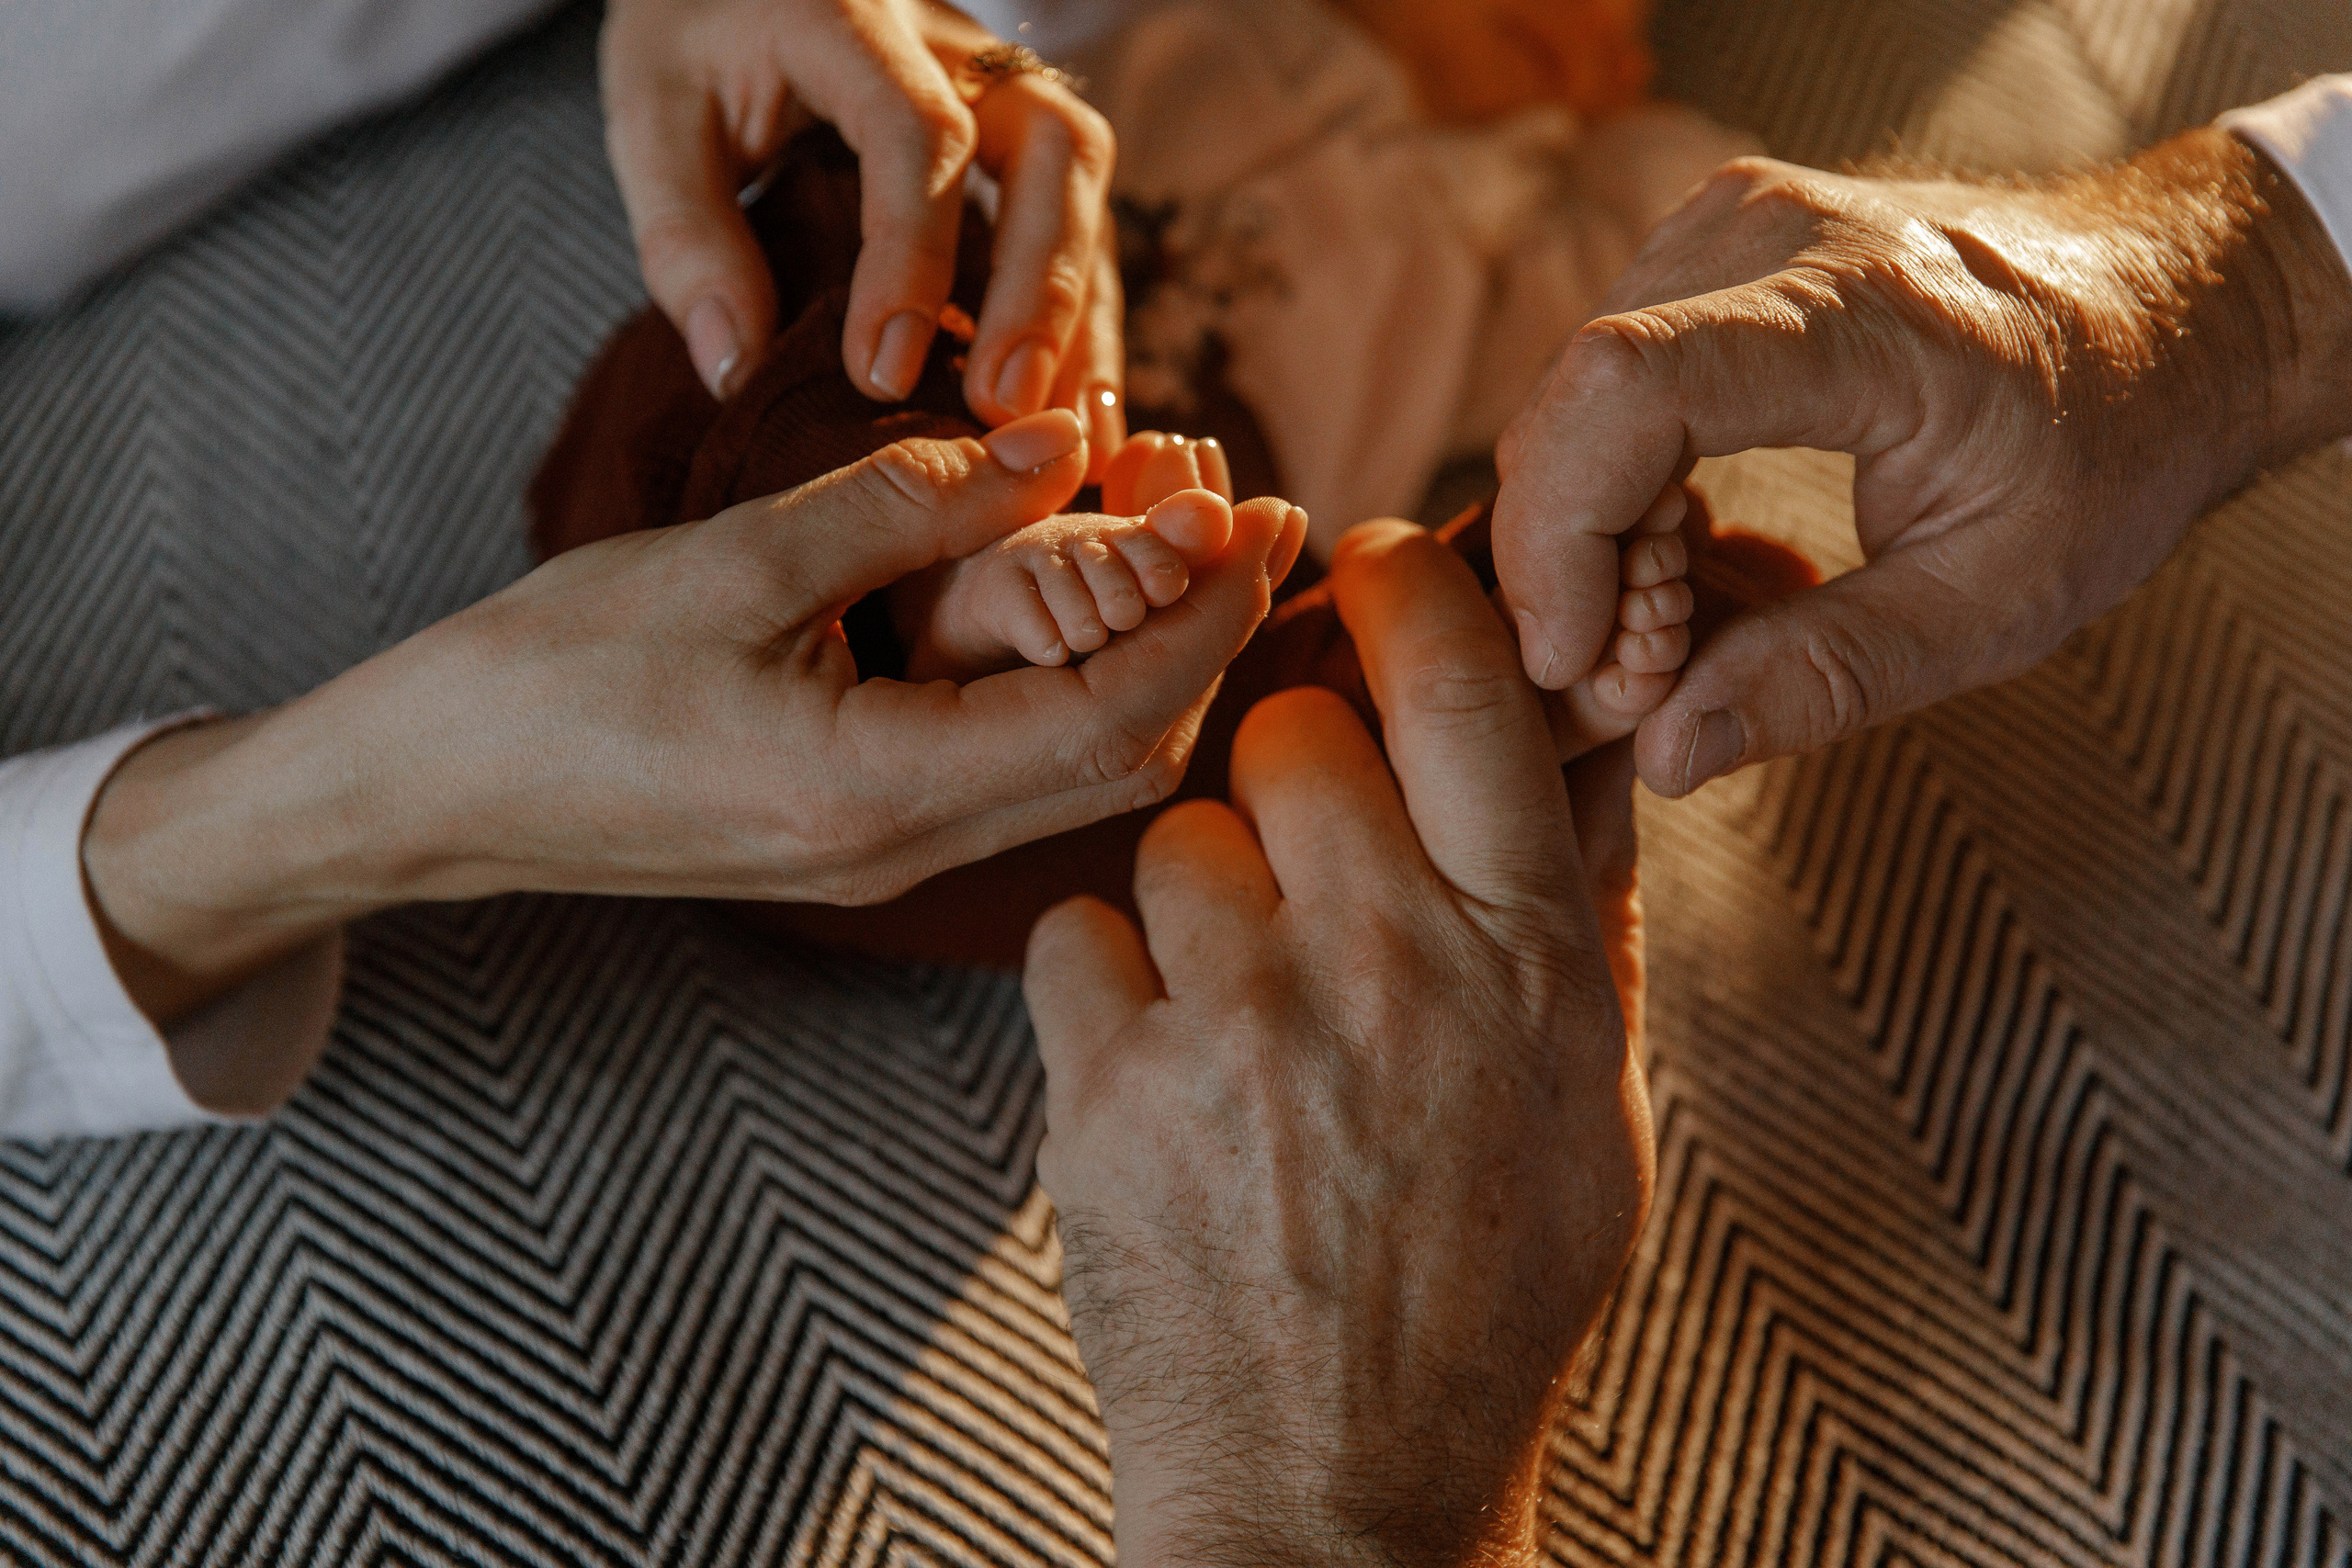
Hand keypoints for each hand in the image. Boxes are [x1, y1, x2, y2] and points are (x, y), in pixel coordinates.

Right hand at [82, 411, 1306, 1091]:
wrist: (432, 795)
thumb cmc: (549, 680)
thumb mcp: (732, 565)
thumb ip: (905, 507)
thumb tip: (1056, 447)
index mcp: (881, 793)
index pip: (1115, 713)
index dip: (1203, 612)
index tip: (1257, 517)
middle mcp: (905, 849)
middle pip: (1125, 761)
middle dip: (1200, 639)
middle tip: (1240, 519)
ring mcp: (884, 858)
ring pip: (1075, 776)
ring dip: (1141, 662)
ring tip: (1173, 545)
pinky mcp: (857, 838)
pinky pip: (1008, 775)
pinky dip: (1066, 690)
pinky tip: (1070, 606)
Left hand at [600, 0, 1126, 466]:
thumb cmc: (690, 34)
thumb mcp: (650, 114)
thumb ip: (684, 235)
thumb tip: (737, 370)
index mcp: (853, 16)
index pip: (919, 135)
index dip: (912, 260)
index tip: (881, 373)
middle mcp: (954, 43)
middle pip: (1052, 148)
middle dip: (1040, 289)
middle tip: (1000, 406)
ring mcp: (1000, 83)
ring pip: (1084, 186)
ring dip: (1080, 316)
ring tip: (1058, 432)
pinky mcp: (1017, 132)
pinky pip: (1077, 220)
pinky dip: (1081, 317)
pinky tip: (1071, 409)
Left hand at [1025, 519, 1651, 1567]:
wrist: (1341, 1489)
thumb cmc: (1485, 1300)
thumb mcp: (1593, 1108)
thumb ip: (1582, 917)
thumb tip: (1581, 751)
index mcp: (1525, 951)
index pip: (1459, 682)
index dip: (1408, 590)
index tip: (1374, 569)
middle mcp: (1385, 961)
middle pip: (1291, 732)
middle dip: (1294, 777)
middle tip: (1311, 867)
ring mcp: (1239, 1024)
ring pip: (1177, 835)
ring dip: (1199, 899)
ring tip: (1241, 1013)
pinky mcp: (1110, 1091)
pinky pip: (1076, 935)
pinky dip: (1106, 985)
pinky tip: (1163, 1067)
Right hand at [1494, 125, 2351, 798]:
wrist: (2171, 309)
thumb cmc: (2110, 451)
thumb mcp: (1998, 603)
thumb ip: (1827, 677)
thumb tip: (1663, 752)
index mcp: (1867, 317)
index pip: (1628, 390)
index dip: (1560, 533)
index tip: (1570, 658)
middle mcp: (1775, 234)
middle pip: (1575, 403)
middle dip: (1569, 561)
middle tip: (1641, 672)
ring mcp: (1732, 220)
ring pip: (1572, 397)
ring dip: (1586, 527)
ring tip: (1678, 614)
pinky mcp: (1709, 240)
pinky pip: (1603, 376)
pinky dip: (1611, 478)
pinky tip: (1681, 541)